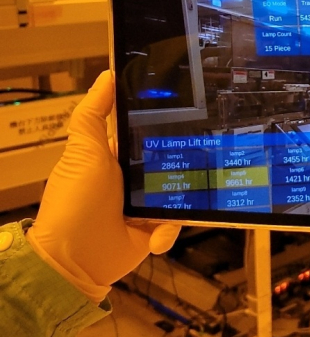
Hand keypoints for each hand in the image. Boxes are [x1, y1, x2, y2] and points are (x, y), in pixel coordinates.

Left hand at [27, 71, 180, 303]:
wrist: (72, 261)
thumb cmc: (74, 204)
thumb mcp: (83, 153)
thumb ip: (94, 115)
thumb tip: (107, 74)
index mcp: (119, 156)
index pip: (149, 132)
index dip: (169, 121)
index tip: (196, 110)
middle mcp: (136, 178)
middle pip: (173, 161)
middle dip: (190, 161)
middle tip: (210, 155)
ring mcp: (147, 205)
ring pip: (183, 192)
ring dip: (187, 198)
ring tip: (188, 200)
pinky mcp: (155, 231)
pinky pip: (178, 224)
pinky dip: (170, 231)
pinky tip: (156, 235)